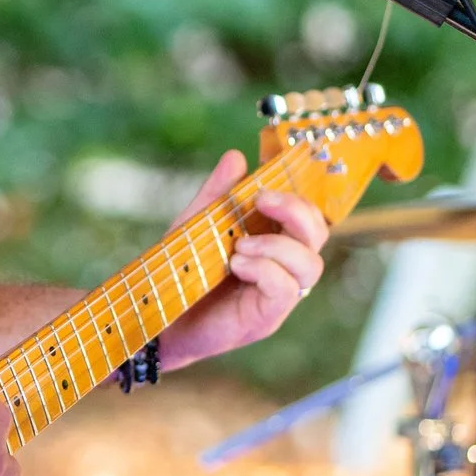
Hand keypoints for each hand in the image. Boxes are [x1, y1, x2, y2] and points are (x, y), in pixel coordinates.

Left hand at [157, 150, 329, 370]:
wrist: (156, 317)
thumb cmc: (182, 272)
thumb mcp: (198, 224)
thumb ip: (218, 194)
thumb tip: (237, 157)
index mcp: (274, 244)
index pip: (309, 218)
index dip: (297, 199)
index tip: (263, 188)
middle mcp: (283, 269)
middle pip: (319, 236)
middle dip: (296, 212)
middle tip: (261, 200)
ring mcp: (278, 297)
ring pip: (310, 265)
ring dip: (278, 245)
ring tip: (240, 245)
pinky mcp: (266, 318)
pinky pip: (286, 289)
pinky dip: (264, 270)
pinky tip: (236, 264)